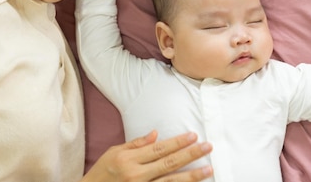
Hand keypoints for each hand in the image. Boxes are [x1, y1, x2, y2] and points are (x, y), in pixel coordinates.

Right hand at [82, 130, 212, 181]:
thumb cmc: (102, 172)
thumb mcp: (114, 153)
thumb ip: (136, 144)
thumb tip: (156, 134)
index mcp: (129, 160)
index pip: (159, 149)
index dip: (177, 142)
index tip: (193, 136)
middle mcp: (136, 176)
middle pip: (169, 164)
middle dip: (190, 155)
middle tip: (208, 147)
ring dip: (192, 176)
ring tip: (209, 169)